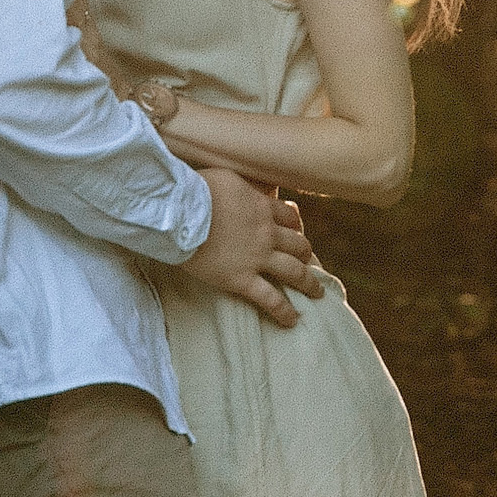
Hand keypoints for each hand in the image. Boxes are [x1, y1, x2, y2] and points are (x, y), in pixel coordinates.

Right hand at [181, 166, 322, 326]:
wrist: (181, 212)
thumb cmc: (197, 189)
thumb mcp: (228, 176)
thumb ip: (242, 184)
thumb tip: (242, 185)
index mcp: (262, 207)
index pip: (290, 217)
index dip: (295, 225)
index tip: (295, 231)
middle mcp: (267, 233)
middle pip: (299, 245)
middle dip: (306, 254)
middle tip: (308, 261)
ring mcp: (257, 258)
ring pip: (294, 271)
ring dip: (308, 283)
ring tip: (316, 293)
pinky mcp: (242, 279)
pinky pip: (270, 298)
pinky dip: (283, 311)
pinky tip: (292, 320)